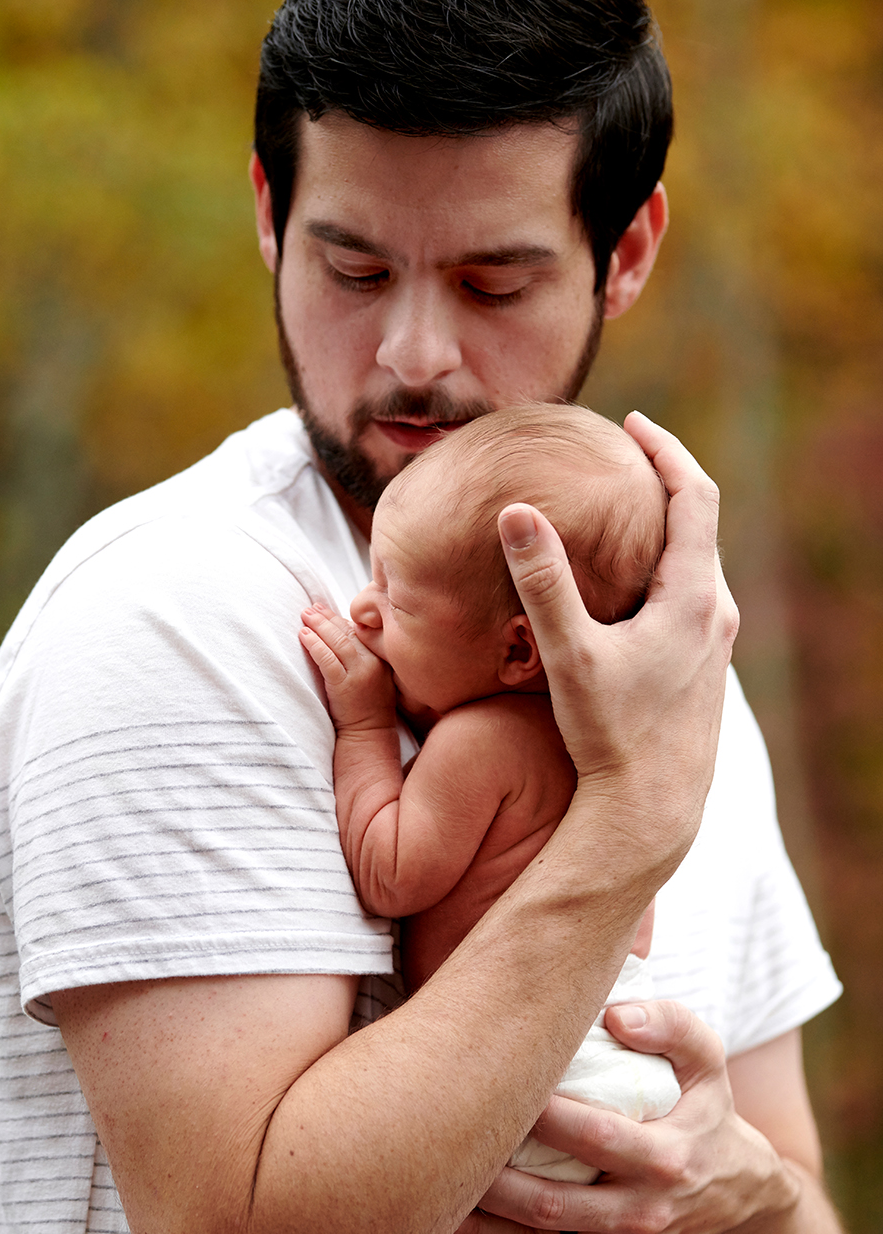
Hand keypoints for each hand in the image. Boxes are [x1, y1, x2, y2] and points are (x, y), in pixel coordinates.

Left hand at [299, 602, 396, 730]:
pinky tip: (304, 635)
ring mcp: (360, 674)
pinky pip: (328, 660)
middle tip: (310, 608)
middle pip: (347, 632)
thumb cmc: (368, 707)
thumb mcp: (374, 676)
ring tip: (304, 616)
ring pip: (337, 642)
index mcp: (381, 658)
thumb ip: (363, 656)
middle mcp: (373, 662)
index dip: (338, 619)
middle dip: (326, 618)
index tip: (324, 609)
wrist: (369, 734)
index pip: (358, 631)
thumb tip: (340, 634)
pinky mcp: (345, 686)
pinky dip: (315, 645)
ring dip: (319, 626)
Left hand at [449, 999, 796, 1233]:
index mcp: (668, 1157)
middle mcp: (641, 1207)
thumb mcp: (708, 1059)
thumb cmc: (707, 1105)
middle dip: (494, 1169)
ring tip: (433, 1171)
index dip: (542, 1113)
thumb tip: (614, 1014)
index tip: (497, 1078)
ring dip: (482, 1208)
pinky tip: (446, 1212)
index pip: (594, 1136)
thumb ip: (671, 1026)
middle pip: (551, 1196)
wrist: (738, 1188)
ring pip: (536, 1230)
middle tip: (446, 1128)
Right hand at [498, 412, 738, 863]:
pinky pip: (691, 596)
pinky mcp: (704, 669)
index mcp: (695, 596)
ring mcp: (716, 644)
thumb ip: (543, 582)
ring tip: (623, 510)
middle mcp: (718, 614)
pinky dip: (664, 568)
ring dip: (665, 529)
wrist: (652, 809)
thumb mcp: (569, 655)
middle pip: (701, 524)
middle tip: (624, 455)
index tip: (632, 424)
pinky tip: (628, 583)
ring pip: (697, 563)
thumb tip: (516, 511)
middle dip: (664, 483)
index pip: (694, 496)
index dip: (665, 451)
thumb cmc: (611, 735)